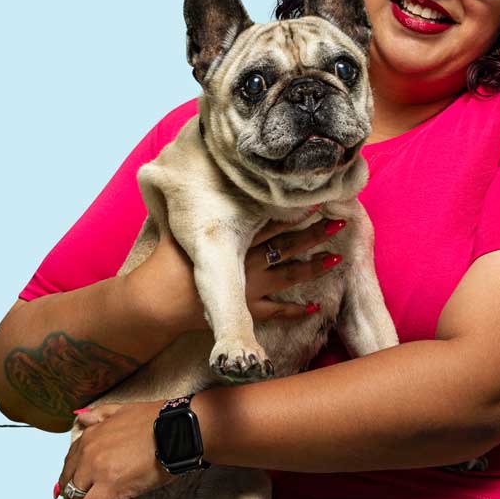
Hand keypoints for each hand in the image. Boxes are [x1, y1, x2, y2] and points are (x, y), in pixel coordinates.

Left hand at [58, 401, 167, 498]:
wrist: (175, 431)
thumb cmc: (156, 420)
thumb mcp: (123, 409)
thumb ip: (100, 414)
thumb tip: (81, 418)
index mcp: (92, 435)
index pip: (72, 458)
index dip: (72, 472)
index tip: (73, 480)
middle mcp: (89, 452)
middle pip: (71, 478)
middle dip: (73, 489)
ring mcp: (97, 471)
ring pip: (76, 494)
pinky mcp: (109, 489)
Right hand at [126, 210, 344, 333]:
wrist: (159, 302)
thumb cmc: (166, 264)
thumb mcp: (179, 230)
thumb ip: (190, 212)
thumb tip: (187, 187)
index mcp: (234, 240)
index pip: (272, 222)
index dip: (296, 213)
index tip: (317, 201)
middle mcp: (247, 262)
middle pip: (288, 245)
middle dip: (315, 234)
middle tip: (340, 223)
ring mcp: (250, 288)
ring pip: (289, 275)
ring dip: (314, 268)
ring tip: (337, 260)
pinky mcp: (246, 310)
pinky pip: (277, 311)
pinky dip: (296, 310)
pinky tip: (315, 307)